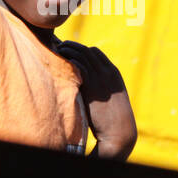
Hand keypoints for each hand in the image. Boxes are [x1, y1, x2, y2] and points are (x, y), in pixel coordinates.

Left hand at [56, 41, 136, 159]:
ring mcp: (100, 78)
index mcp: (113, 73)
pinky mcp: (91, 86)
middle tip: (61, 47)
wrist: (119, 131)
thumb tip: (88, 86)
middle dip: (73, 46)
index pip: (96, 52)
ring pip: (82, 55)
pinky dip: (70, 60)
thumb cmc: (114, 119)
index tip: (71, 51)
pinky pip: (79, 66)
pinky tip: (62, 61)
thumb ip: (102, 88)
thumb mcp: (112, 98)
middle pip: (87, 50)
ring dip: (68, 50)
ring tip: (58, 50)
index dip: (82, 50)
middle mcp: (107, 72)